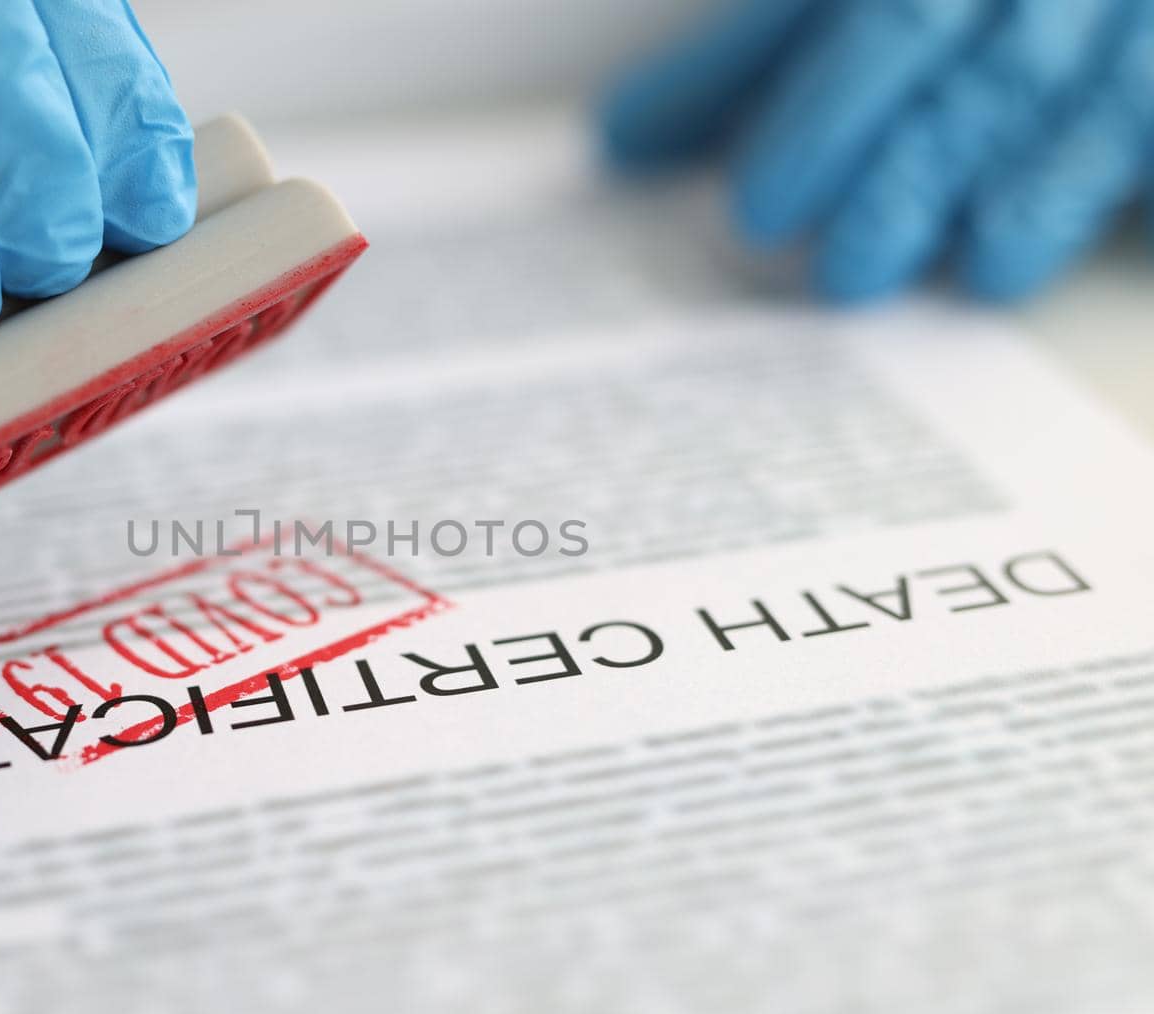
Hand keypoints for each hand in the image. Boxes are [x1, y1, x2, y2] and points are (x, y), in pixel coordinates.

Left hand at [600, 0, 1153, 302]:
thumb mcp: (827, 1)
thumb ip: (738, 67)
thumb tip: (622, 142)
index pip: (884, 22)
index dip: (824, 119)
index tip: (761, 212)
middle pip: (984, 76)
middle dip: (910, 180)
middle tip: (846, 275)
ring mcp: (1131, 20)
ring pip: (1100, 104)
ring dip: (1038, 199)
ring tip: (984, 275)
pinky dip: (1144, 195)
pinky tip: (1113, 246)